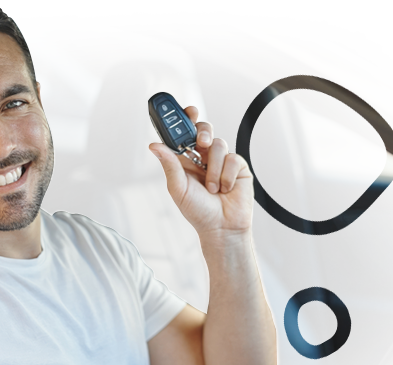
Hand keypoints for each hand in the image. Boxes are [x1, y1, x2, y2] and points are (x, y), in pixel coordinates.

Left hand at [148, 105, 253, 238]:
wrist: (221, 227)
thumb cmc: (197, 211)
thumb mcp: (177, 188)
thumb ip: (169, 164)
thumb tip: (154, 146)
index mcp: (186, 160)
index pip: (185, 132)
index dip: (186, 118)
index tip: (187, 110)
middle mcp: (203, 157)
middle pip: (205, 129)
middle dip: (203, 131)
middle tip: (201, 142)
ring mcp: (222, 161)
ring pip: (219, 145)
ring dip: (213, 169)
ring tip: (212, 188)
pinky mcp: (238, 167)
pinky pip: (233, 159)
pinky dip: (227, 175)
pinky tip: (225, 188)